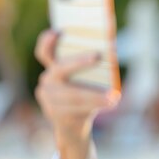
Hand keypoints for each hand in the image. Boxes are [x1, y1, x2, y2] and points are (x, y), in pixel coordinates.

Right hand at [34, 30, 119, 144]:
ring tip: (113, 96)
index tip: (58, 31)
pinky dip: (95, 105)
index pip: (45, 51)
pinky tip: (109, 104)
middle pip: (61, 68)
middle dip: (80, 61)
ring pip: (74, 94)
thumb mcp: (85, 81)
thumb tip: (112, 49)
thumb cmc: (83, 97)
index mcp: (53, 67)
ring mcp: (48, 98)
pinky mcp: (55, 113)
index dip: (48, 41)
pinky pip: (76, 109)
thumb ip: (91, 67)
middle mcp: (47, 80)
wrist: (72, 127)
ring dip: (96, 95)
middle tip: (98, 55)